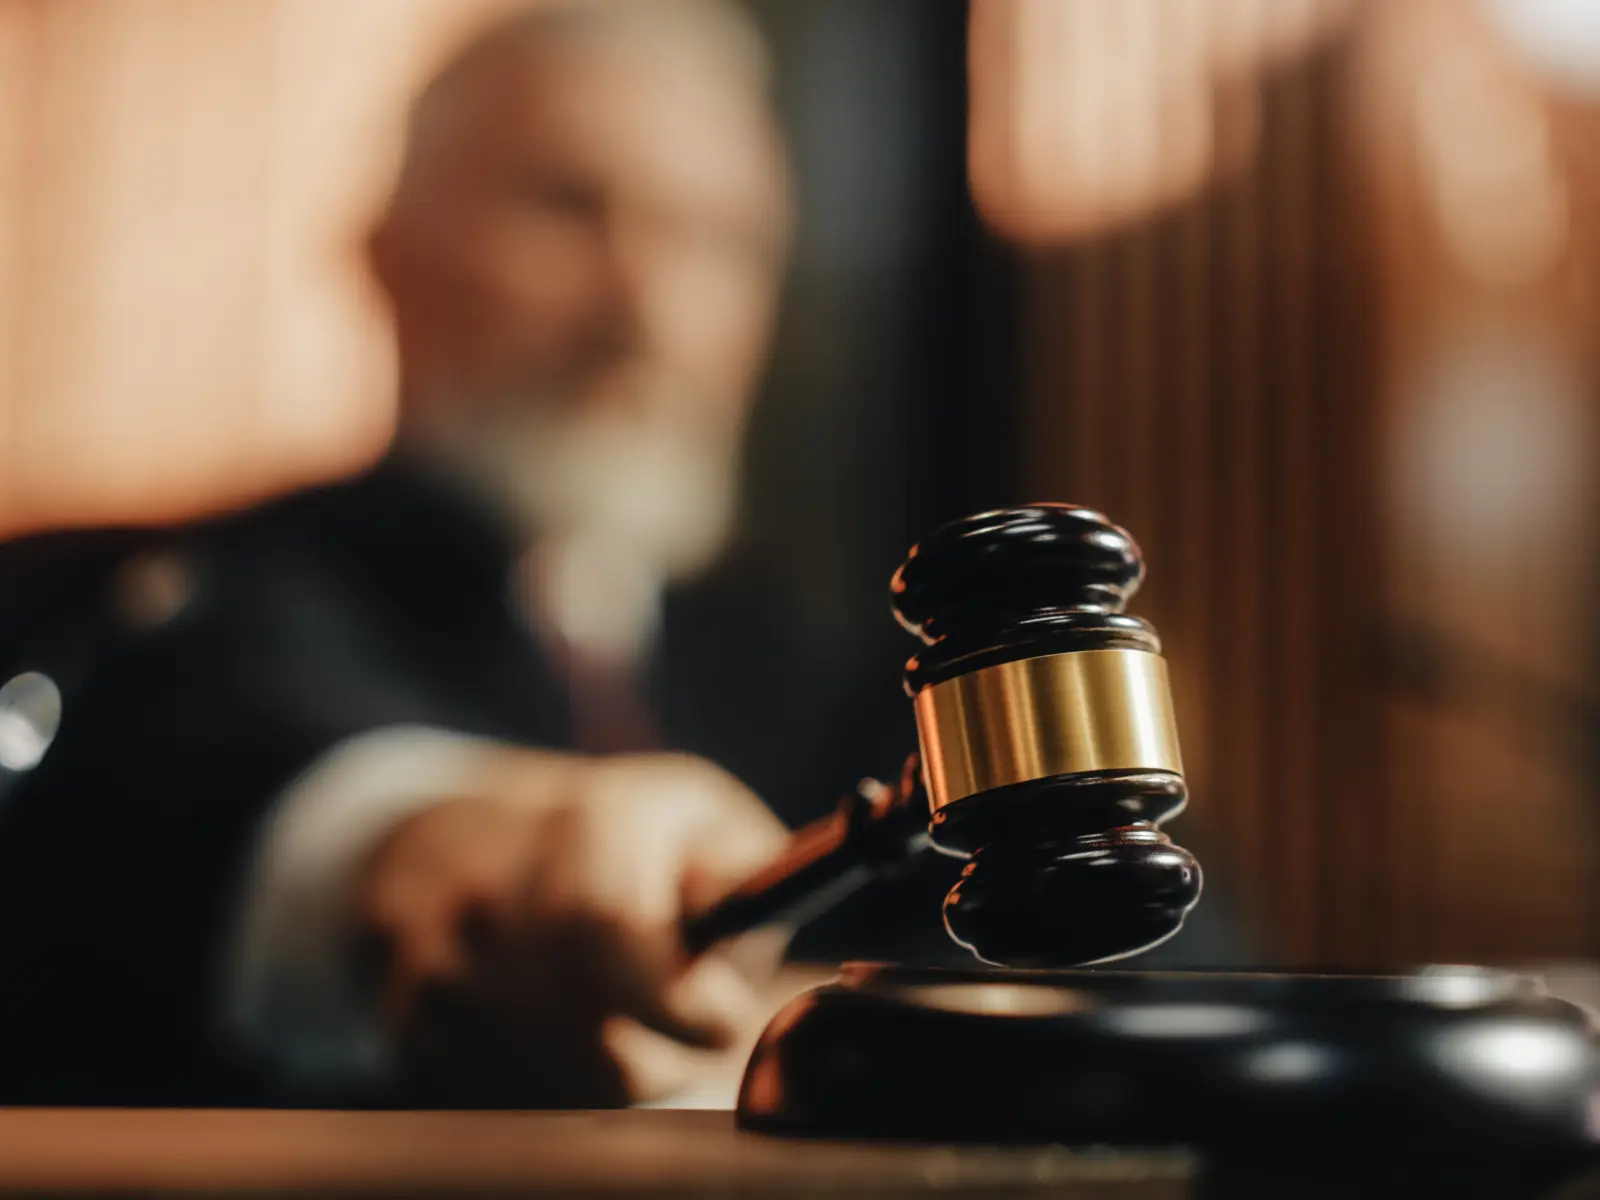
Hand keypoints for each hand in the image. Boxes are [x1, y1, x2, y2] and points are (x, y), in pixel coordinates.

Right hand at [356, 750, 790, 1106]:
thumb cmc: (623, 842)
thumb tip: (747, 901)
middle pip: (578, 1023)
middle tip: (683, 1038)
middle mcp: (493, 871)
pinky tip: (568, 1038)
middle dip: (652, 1058)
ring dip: (606, 1076)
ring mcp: (437, 941)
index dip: (674, 999)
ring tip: (630, 1031)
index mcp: (588, 818)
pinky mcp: (409, 1005)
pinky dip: (546, 1080)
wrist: (474, 835)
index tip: (720, 1017)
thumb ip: (741, 868)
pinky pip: (494, 1085)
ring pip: (540, 1069)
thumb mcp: (699, 823)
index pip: (605, 922)